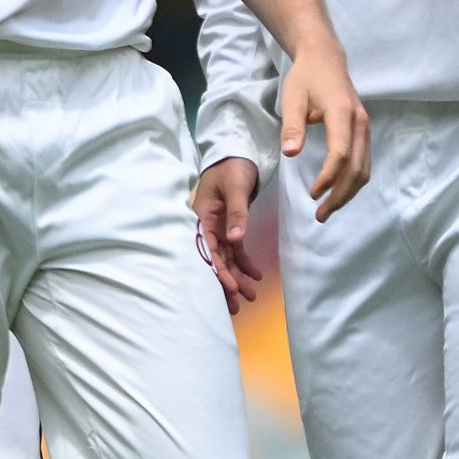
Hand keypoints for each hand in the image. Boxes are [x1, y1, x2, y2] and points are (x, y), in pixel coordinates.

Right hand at [192, 158, 264, 314]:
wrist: (237, 152)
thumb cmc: (232, 167)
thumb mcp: (236, 187)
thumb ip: (237, 213)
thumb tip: (235, 240)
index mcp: (202, 216)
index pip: (208, 249)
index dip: (218, 269)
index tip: (230, 287)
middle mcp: (207, 225)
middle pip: (215, 258)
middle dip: (225, 282)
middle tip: (236, 306)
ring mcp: (218, 227)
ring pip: (226, 257)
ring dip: (237, 276)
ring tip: (249, 297)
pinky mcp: (230, 226)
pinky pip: (236, 249)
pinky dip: (245, 262)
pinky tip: (257, 275)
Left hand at [281, 46, 369, 221]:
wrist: (325, 59)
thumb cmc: (306, 78)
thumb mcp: (292, 98)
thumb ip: (293, 126)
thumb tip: (291, 154)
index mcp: (342, 113)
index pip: (341, 154)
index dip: (328, 177)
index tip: (312, 193)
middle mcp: (360, 122)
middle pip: (357, 168)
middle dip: (340, 195)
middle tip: (320, 215)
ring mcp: (365, 128)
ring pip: (364, 169)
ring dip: (348, 193)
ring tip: (327, 210)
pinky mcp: (364, 132)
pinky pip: (364, 162)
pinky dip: (353, 181)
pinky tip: (337, 192)